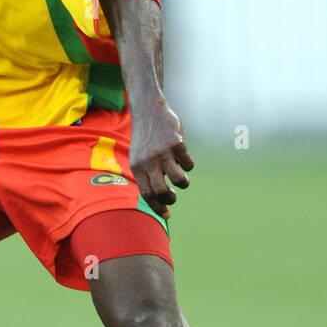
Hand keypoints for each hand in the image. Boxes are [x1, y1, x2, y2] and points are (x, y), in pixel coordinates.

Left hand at [129, 99, 193, 219]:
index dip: (157, 207)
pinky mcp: (177, 144)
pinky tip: (183, 158)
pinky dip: (188, 165)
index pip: (147, 194)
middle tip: (173, 196)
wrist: (148, 111)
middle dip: (170, 199)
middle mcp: (149, 161)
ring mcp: (163, 152)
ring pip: (178, 180)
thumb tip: (158, 198)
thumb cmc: (145, 138)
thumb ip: (146, 175)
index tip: (167, 215)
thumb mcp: (138, 157)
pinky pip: (188, 164)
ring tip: (181, 179)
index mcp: (137, 167)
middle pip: (161, 191)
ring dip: (183, 183)